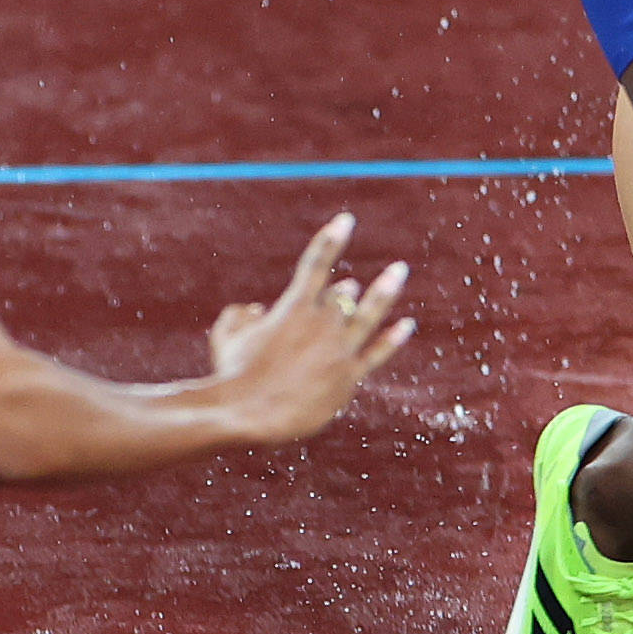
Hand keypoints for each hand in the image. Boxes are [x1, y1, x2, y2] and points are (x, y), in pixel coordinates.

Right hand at [201, 214, 414, 437]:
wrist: (249, 414)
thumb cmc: (232, 375)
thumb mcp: (226, 335)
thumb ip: (239, 315)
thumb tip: (256, 310)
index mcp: (294, 306)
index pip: (316, 263)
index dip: (332, 239)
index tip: (347, 219)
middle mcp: (322, 322)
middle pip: (341, 296)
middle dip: (342, 293)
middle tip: (347, 291)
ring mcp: (339, 349)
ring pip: (368, 315)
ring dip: (384, 291)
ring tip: (399, 271)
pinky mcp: (349, 377)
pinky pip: (377, 353)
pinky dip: (392, 338)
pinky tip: (406, 324)